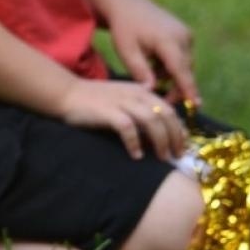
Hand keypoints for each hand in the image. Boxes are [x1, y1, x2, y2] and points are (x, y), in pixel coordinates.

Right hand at [57, 77, 188, 161]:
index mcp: (142, 91)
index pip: (169, 109)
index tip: (182, 145)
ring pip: (152, 121)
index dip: (180, 128)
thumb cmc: (94, 101)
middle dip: (175, 137)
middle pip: (166, 115)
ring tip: (161, 158)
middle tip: (177, 155)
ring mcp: (122, 102)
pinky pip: (128, 128)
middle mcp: (136, 94)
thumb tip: (158, 134)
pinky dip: (135, 143)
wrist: (67, 94)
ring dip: (160, 141)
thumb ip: (140, 110)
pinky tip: (136, 155)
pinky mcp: (108, 112)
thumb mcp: (123, 100)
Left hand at [105, 0, 199, 107]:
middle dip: (176, 87)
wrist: (127, 3)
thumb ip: (140, 72)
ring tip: (150, 74)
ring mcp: (186, 33)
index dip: (188, 89)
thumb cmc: (124, 28)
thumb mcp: (126, 51)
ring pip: (184, 64)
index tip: (196, 105)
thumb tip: (152, 91)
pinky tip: (154, 63)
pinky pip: (182, 56)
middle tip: (162, 100)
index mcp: (168, 40)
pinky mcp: (185, 33)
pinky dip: (171, 64)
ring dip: (171, 75)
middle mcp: (182, 36)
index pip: (181, 70)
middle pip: (185, 70)